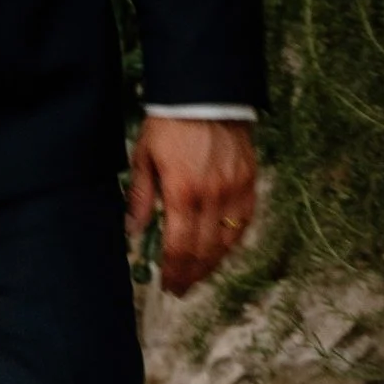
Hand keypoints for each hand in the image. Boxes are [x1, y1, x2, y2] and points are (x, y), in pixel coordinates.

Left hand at [127, 116, 258, 298]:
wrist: (206, 94)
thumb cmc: (169, 125)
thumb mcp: (144, 157)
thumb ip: (141, 197)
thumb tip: (134, 231)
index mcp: (183, 192)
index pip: (181, 246)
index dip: (175, 271)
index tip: (168, 285)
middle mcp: (213, 196)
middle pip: (205, 250)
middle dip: (192, 274)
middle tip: (181, 288)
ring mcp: (235, 190)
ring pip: (228, 240)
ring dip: (213, 263)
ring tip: (198, 275)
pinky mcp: (250, 181)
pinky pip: (244, 221)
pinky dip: (233, 240)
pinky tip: (221, 249)